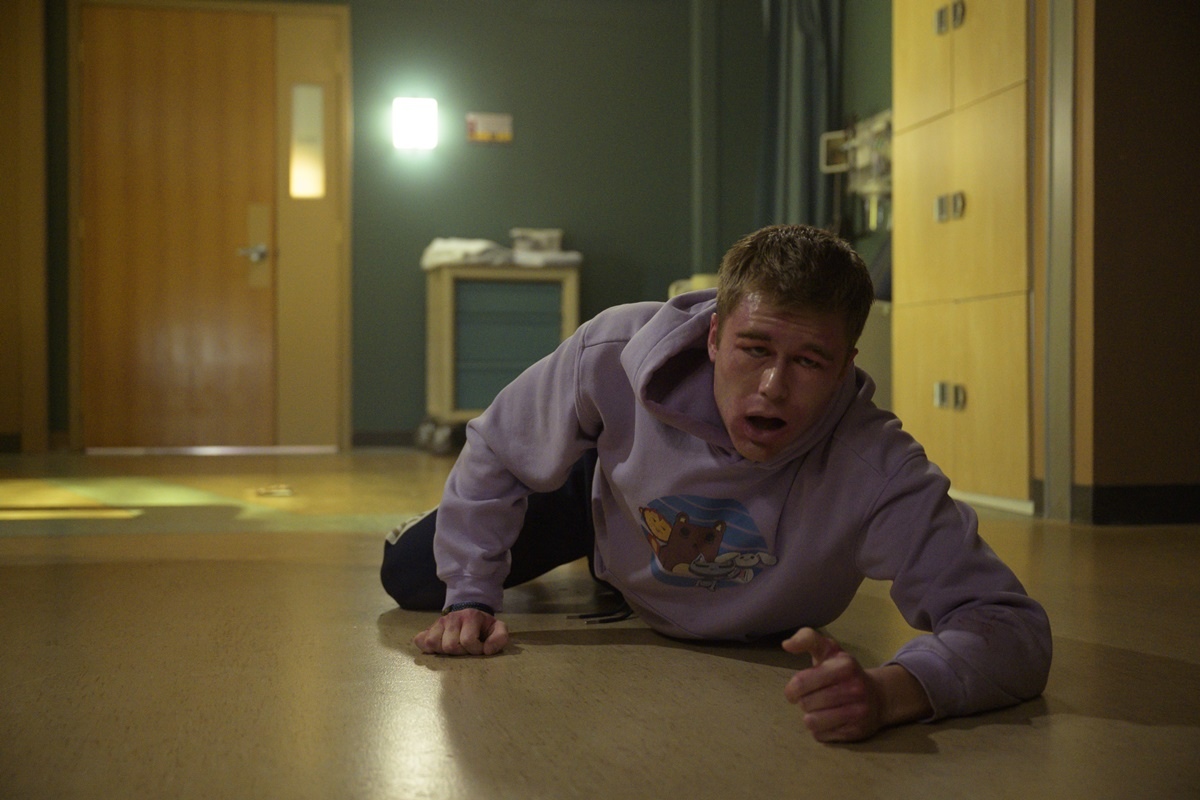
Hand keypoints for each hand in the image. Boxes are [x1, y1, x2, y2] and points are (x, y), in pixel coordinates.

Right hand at [413, 608, 508, 655]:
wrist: (470, 613)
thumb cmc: (483, 626)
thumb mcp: (497, 628)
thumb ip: (500, 638)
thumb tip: (488, 650)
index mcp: (470, 616)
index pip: (468, 640)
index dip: (475, 649)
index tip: (480, 648)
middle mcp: (452, 617)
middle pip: (449, 645)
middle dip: (460, 652)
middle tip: (465, 650)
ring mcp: (438, 623)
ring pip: (433, 643)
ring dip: (444, 652)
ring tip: (453, 650)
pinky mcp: (429, 629)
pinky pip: (420, 640)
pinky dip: (427, 648)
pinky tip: (438, 650)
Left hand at [782, 627, 930, 742]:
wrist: (879, 696)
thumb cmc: (845, 672)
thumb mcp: (828, 650)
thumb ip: (807, 639)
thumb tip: (786, 645)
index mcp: (844, 666)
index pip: (801, 682)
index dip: (791, 689)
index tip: (794, 690)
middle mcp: (854, 688)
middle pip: (805, 703)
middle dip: (803, 702)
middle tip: (812, 698)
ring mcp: (857, 711)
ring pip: (812, 722)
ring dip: (810, 717)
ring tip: (819, 709)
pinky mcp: (856, 731)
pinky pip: (821, 736)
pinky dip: (820, 730)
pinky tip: (830, 720)